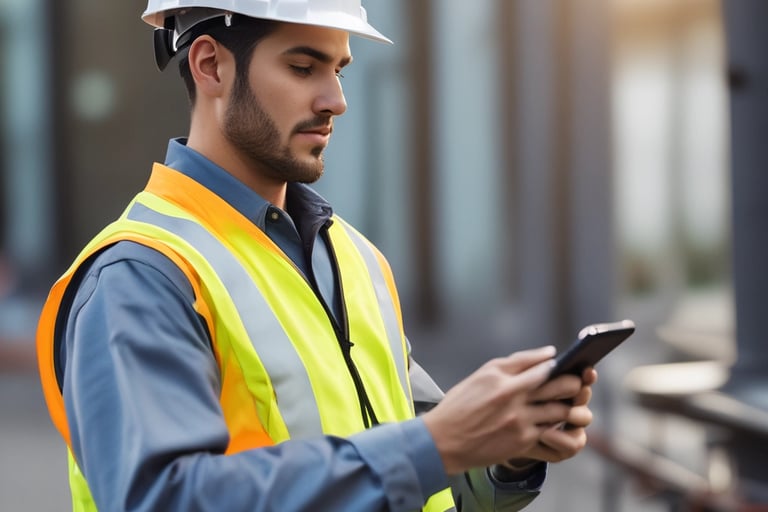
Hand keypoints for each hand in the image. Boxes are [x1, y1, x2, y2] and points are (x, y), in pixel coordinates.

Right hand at [421, 346, 581, 474]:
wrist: (443, 440)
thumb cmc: (461, 403)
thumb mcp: (483, 375)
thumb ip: (516, 363)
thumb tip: (549, 353)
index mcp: (502, 381)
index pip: (543, 368)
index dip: (560, 366)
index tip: (565, 364)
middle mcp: (512, 401)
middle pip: (559, 388)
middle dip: (573, 384)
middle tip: (576, 383)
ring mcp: (519, 424)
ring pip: (560, 412)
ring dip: (570, 407)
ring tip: (570, 403)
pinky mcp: (522, 443)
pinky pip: (552, 435)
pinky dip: (559, 427)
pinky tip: (557, 423)